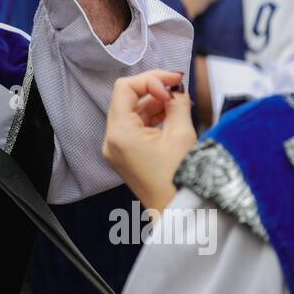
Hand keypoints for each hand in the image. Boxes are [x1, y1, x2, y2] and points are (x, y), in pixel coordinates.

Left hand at [102, 69, 198, 210]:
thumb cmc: (180, 180)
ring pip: (132, 112)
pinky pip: (136, 127)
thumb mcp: (182, 134)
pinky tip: (172, 114)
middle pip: (127, 99)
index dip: (150, 80)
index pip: (125, 88)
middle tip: (179, 87)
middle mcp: (112, 140)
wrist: (178, 214)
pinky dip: (152, 117)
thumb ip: (178, 104)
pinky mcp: (127, 155)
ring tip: (180, 101)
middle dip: (154, 89)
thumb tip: (176, 90)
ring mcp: (117, 149)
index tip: (173, 82)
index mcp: (119, 133)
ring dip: (155, 102)